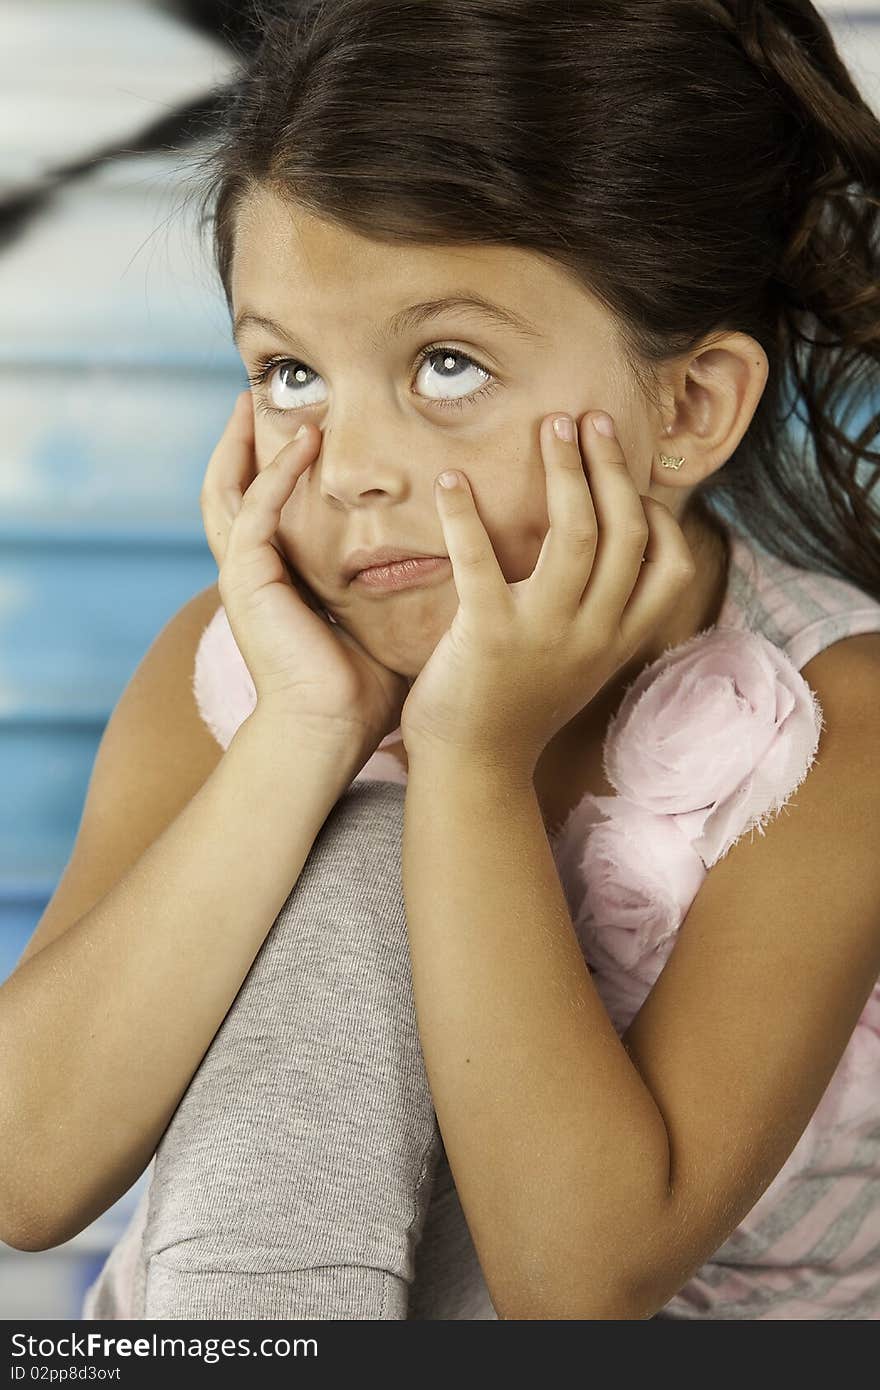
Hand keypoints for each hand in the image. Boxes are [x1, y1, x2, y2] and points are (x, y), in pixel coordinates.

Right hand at [201, 392, 408, 753]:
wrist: (331, 731)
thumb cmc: (361, 691)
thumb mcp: (378, 621)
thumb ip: (392, 588)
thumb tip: (450, 563)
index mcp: (274, 584)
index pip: (260, 510)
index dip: (269, 468)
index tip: (293, 426)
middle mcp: (250, 575)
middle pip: (228, 489)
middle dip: (239, 442)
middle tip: (256, 396)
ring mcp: (243, 577)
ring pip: (228, 491)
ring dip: (246, 444)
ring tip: (261, 401)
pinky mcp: (248, 580)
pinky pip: (258, 510)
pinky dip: (279, 473)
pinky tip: (306, 442)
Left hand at [399, 410, 695, 774]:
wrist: (474, 766)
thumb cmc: (522, 702)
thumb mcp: (582, 659)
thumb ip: (603, 610)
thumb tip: (608, 543)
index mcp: (620, 638)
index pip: (669, 564)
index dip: (654, 511)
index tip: (627, 474)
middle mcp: (594, 633)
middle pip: (625, 531)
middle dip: (612, 466)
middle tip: (590, 420)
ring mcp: (545, 634)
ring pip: (576, 534)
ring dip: (567, 471)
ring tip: (552, 427)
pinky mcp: (488, 636)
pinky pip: (481, 562)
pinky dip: (465, 515)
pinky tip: (451, 481)